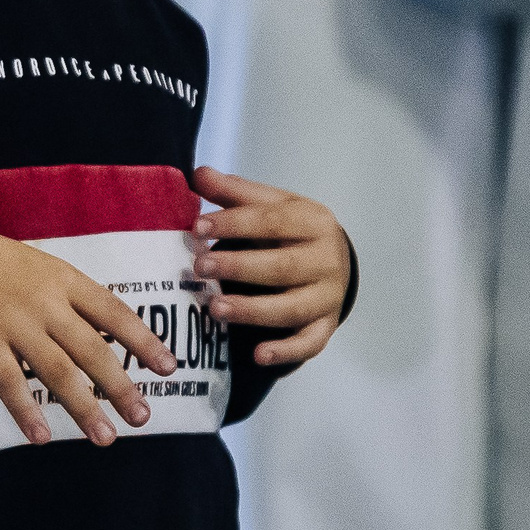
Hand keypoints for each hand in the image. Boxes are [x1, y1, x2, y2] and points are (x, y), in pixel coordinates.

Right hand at [0, 220, 178, 445]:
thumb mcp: (44, 269)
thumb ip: (74, 301)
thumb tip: (114, 340)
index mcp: (65, 281)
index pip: (114, 313)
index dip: (143, 341)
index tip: (168, 368)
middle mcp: (46, 303)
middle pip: (92, 350)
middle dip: (120, 387)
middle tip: (143, 418)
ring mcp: (14, 324)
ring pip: (56, 372)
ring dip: (84, 407)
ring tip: (105, 437)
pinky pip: (9, 382)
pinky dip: (26, 411)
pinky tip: (41, 436)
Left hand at [191, 166, 350, 368]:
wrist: (332, 259)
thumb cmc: (290, 230)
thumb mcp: (270, 204)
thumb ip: (234, 193)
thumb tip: (199, 174)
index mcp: (313, 222)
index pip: (272, 221)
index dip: (233, 223)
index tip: (196, 227)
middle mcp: (327, 260)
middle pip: (281, 267)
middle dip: (239, 268)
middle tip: (200, 268)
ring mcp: (328, 296)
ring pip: (291, 308)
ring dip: (253, 311)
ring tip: (215, 308)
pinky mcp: (325, 325)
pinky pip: (309, 343)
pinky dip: (286, 351)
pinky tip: (258, 355)